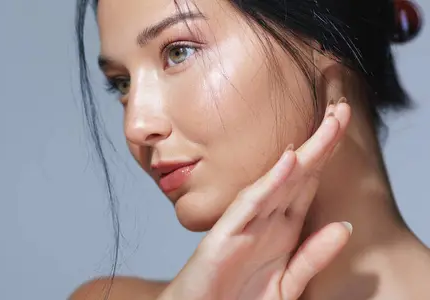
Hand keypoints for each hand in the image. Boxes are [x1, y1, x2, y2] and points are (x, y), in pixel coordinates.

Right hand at [158, 98, 352, 299]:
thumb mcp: (287, 284)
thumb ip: (312, 257)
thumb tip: (346, 227)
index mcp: (281, 229)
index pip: (308, 184)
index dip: (328, 156)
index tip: (345, 126)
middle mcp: (264, 220)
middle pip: (297, 175)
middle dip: (322, 142)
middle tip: (343, 109)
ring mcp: (243, 225)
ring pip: (278, 182)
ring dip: (305, 154)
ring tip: (328, 125)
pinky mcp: (223, 237)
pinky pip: (250, 206)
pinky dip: (269, 183)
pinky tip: (288, 162)